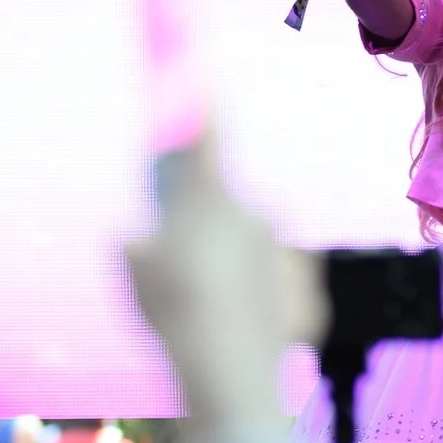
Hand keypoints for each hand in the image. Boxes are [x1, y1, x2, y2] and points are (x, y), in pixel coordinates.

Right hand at [128, 136, 326, 440]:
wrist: (231, 366)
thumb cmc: (172, 309)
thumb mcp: (134, 270)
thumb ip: (138, 244)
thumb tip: (138, 239)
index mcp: (210, 197)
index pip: (207, 137)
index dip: (205, 107)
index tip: (209, 76)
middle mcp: (256, 212)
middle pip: (229, 212)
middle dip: (211, 235)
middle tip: (189, 274)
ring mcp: (287, 249)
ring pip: (255, 252)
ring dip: (238, 272)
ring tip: (213, 313)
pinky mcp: (308, 286)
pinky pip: (279, 286)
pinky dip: (263, 301)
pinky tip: (244, 328)